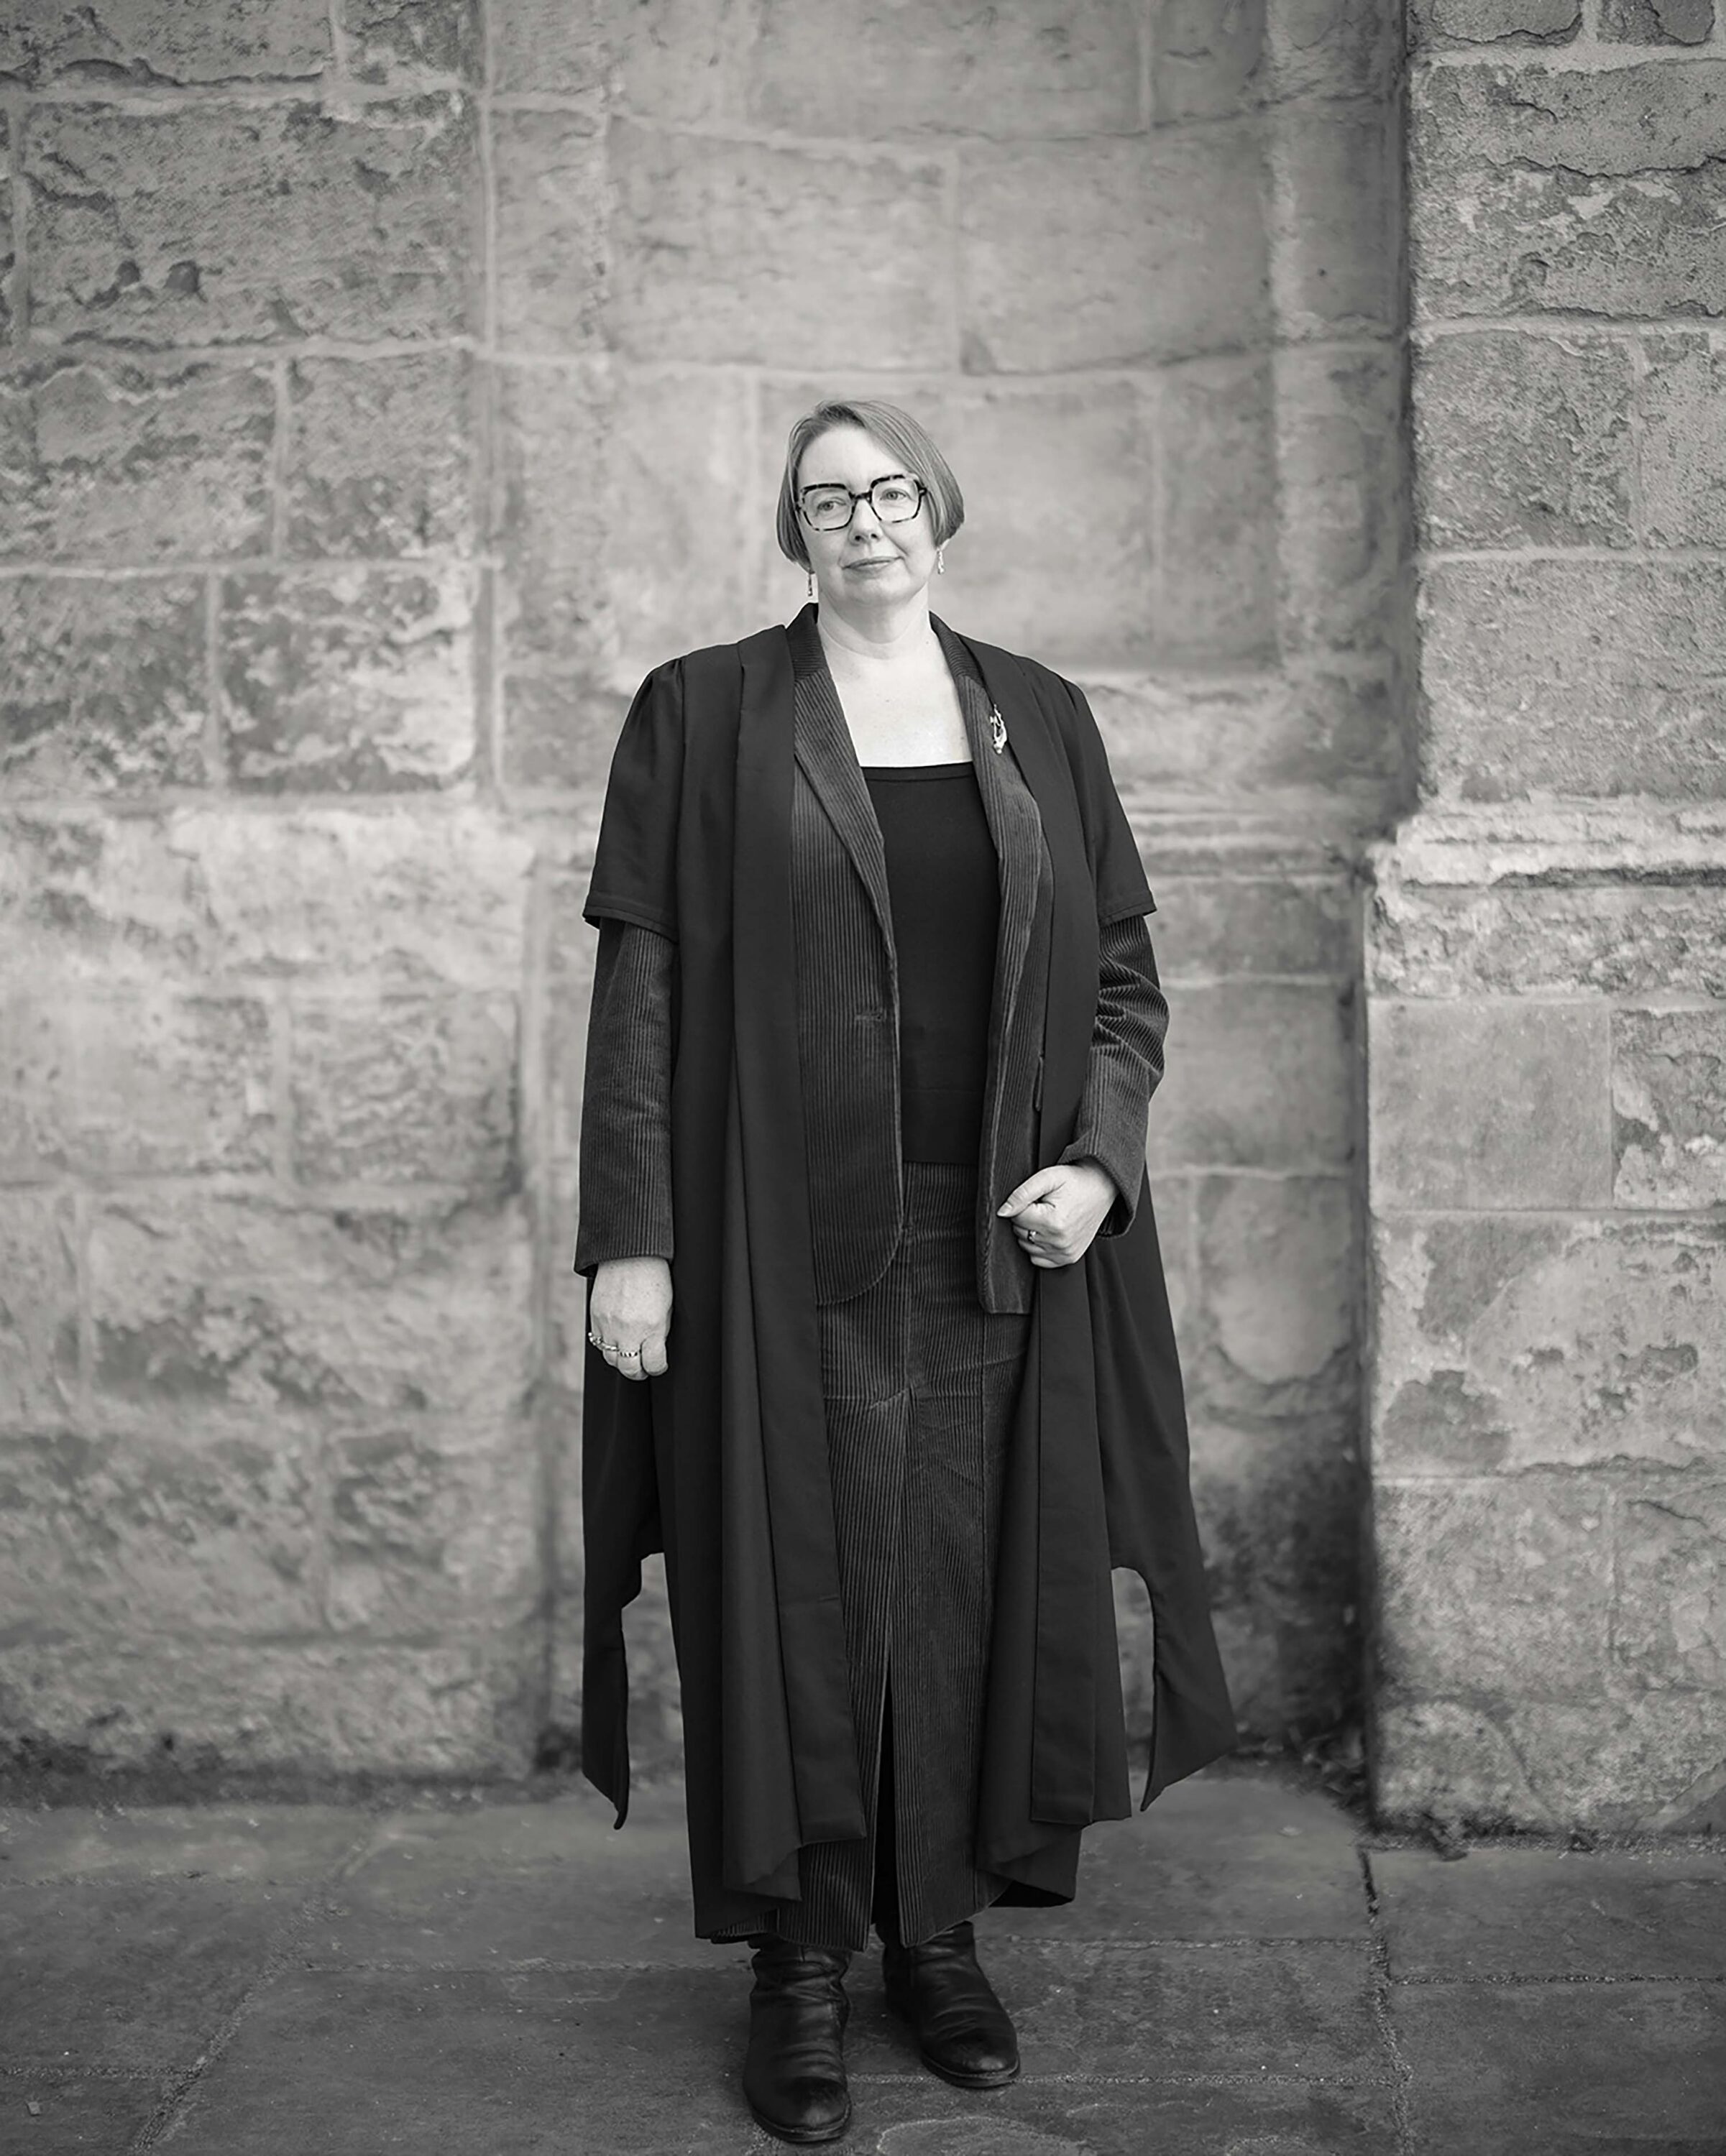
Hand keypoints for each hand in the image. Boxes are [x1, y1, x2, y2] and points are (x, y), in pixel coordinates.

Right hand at [589, 1257, 671, 1381]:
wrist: (630, 1255)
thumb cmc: (655, 1278)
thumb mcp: (667, 1307)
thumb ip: (660, 1333)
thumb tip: (655, 1351)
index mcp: (652, 1327)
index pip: (653, 1364)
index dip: (658, 1367)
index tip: (658, 1364)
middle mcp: (628, 1330)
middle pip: (629, 1369)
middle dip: (638, 1372)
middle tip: (643, 1367)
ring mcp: (609, 1325)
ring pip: (611, 1359)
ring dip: (621, 1360)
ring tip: (630, 1352)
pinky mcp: (595, 1318)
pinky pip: (599, 1343)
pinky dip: (608, 1345)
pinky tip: (617, 1338)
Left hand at [997, 1161, 1117, 1268]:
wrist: (1102, 1187)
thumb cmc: (1076, 1181)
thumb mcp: (1047, 1178)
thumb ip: (1021, 1194)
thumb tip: (1003, 1212)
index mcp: (1053, 1222)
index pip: (1016, 1218)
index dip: (1023, 1205)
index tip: (1038, 1199)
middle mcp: (1060, 1241)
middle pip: (1020, 1233)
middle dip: (1027, 1218)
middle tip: (1044, 1206)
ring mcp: (1065, 1252)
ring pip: (1026, 1246)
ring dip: (1032, 1232)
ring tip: (1049, 1217)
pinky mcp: (1069, 1258)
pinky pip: (1038, 1259)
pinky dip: (1039, 1247)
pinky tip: (1049, 1232)